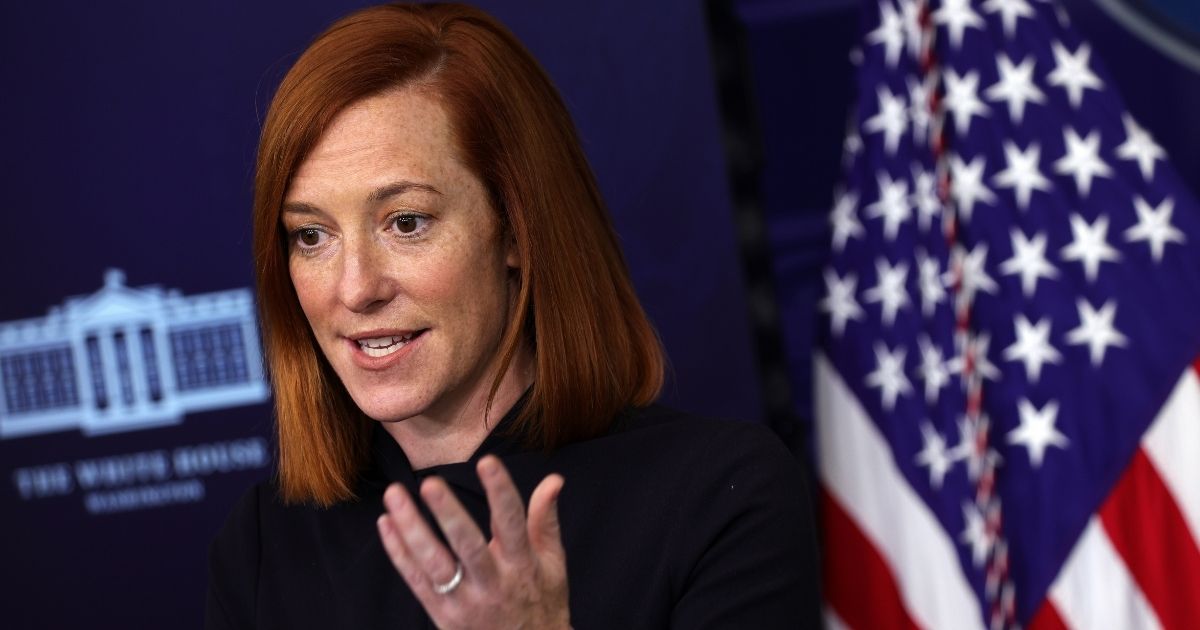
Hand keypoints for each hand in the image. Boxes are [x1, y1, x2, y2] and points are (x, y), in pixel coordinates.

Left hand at [376, 455, 569, 629]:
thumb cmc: (542, 604)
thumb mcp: (554, 564)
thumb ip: (546, 519)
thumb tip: (554, 479)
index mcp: (522, 566)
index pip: (512, 523)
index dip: (501, 492)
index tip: (487, 462)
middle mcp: (493, 584)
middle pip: (467, 545)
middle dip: (448, 513)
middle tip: (429, 482)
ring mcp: (465, 602)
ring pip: (434, 564)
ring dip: (411, 529)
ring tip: (394, 495)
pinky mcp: (442, 615)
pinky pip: (415, 581)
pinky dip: (398, 552)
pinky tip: (386, 524)